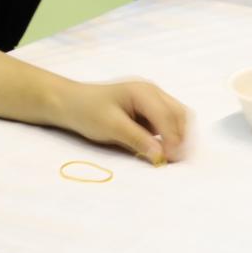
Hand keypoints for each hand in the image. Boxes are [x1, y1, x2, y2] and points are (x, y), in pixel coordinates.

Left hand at [49, 78, 190, 165]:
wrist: (70, 103)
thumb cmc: (87, 111)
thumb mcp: (111, 126)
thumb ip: (137, 139)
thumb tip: (161, 155)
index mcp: (143, 92)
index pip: (167, 115)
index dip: (173, 138)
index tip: (171, 159)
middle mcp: (152, 92)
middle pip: (179, 114)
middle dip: (181, 137)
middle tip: (175, 161)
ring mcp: (152, 99)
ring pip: (176, 118)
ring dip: (178, 136)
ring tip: (171, 157)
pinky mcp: (149, 110)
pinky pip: (167, 122)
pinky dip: (169, 135)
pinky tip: (163, 149)